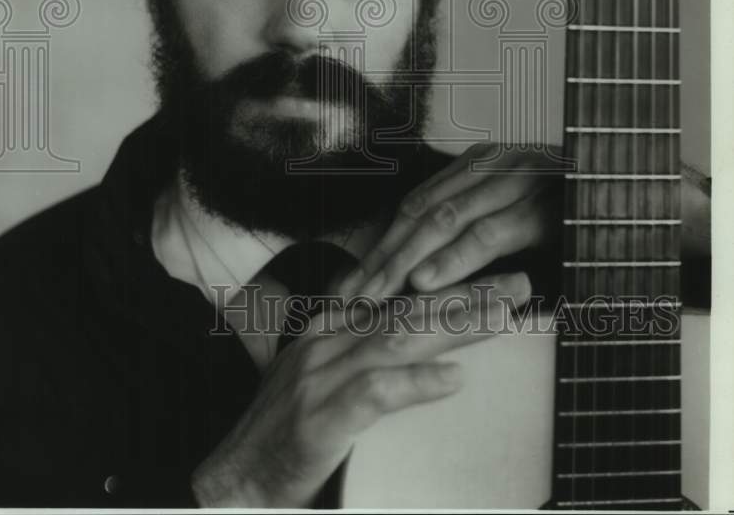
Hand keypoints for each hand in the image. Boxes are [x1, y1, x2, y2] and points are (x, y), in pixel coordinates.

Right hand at [189, 270, 530, 508]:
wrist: (235, 482)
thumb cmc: (285, 434)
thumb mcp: (320, 378)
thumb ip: (361, 354)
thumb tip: (418, 346)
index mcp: (330, 328)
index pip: (399, 294)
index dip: (448, 279)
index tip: (495, 272)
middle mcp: (327, 341)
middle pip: (408, 307)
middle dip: (467, 292)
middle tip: (520, 283)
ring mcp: (321, 375)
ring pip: (398, 337)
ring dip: (455, 324)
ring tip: (503, 316)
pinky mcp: (320, 417)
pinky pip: (375, 392)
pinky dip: (416, 383)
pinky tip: (453, 379)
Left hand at [338, 143, 561, 300]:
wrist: (635, 198)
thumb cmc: (568, 215)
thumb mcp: (511, 215)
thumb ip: (471, 228)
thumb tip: (414, 267)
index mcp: (478, 163)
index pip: (413, 205)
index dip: (379, 242)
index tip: (350, 279)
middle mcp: (491, 163)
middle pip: (418, 214)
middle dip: (381, 258)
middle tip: (348, 297)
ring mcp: (516, 180)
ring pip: (444, 221)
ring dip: (405, 263)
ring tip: (374, 294)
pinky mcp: (541, 207)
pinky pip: (487, 235)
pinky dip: (453, 260)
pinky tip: (425, 282)